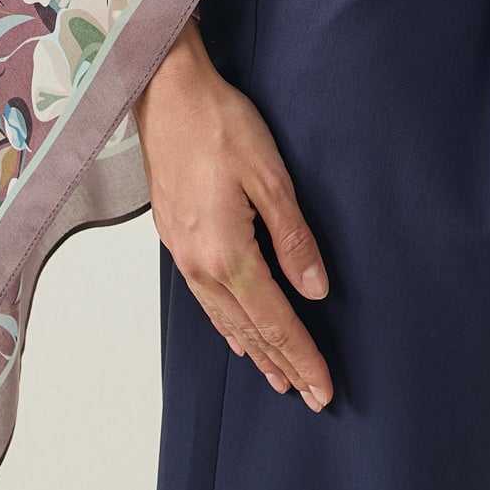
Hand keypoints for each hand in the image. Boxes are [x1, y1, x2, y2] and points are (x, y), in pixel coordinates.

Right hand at [133, 17, 333, 411]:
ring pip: (224, 318)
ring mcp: (183, 253)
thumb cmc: (220, 125)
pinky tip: (235, 332)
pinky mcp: (175, 237)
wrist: (165, 94)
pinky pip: (205, 299)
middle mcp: (200, 264)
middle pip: (248, 329)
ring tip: (278, 377)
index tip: (324, 386)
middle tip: (310, 396)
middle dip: (282, 363)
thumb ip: (294, 238)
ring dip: (254, 351)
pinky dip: (226, 324)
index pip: (274, 319)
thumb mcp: (271, 177)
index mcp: (227, 252)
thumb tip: (315, 290)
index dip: (302, 354)